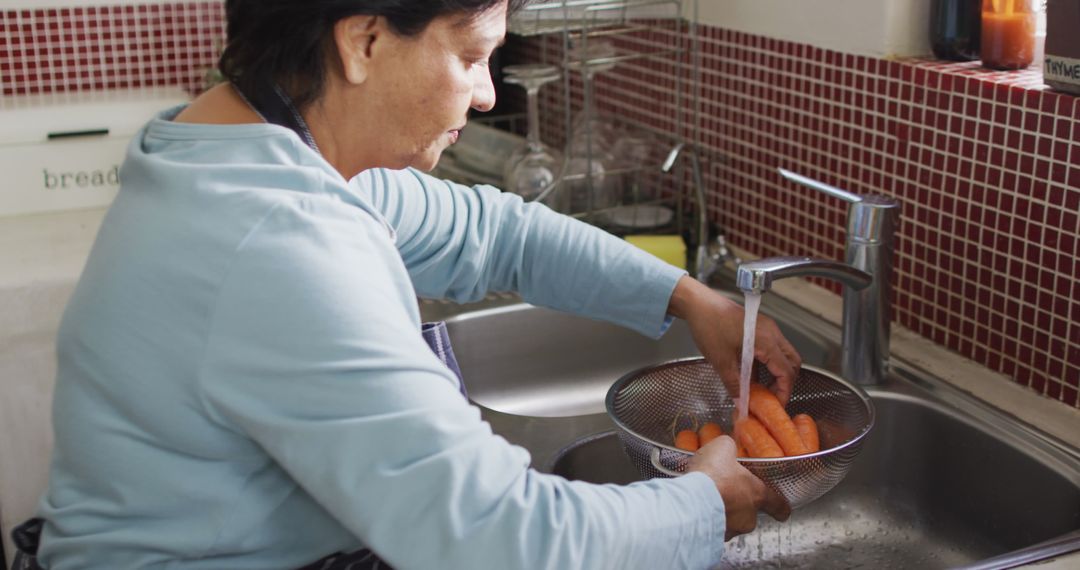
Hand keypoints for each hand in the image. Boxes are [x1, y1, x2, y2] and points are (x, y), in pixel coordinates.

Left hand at [667, 276, 800, 404]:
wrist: (698, 304)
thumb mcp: (721, 361)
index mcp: (766, 341)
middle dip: (785, 383)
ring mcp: (767, 329)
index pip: (786, 372)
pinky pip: (772, 349)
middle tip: (772, 398)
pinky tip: (753, 375)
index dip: (784, 392)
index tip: (775, 406)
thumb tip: (742, 403)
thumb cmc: (709, 326)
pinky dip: (768, 364)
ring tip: (762, 389)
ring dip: (777, 373)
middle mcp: (772, 333)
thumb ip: (734, 385)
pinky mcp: (759, 328)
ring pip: (784, 355)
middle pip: (792, 363)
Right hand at [687, 435, 790, 538]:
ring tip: (705, 501)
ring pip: (729, 523)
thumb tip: (728, 446)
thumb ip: (729, 448)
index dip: (780, 507)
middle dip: (738, 505)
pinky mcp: (711, 539)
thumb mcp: (722, 448)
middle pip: (749, 514)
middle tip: (725, 493)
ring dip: (720, 513)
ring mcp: (730, 530)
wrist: (690, 503)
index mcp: (756, 494)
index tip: (782, 511)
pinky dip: (704, 521)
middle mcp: (747, 517)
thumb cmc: (712, 476)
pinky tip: (695, 510)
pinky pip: (710, 530)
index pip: (777, 504)